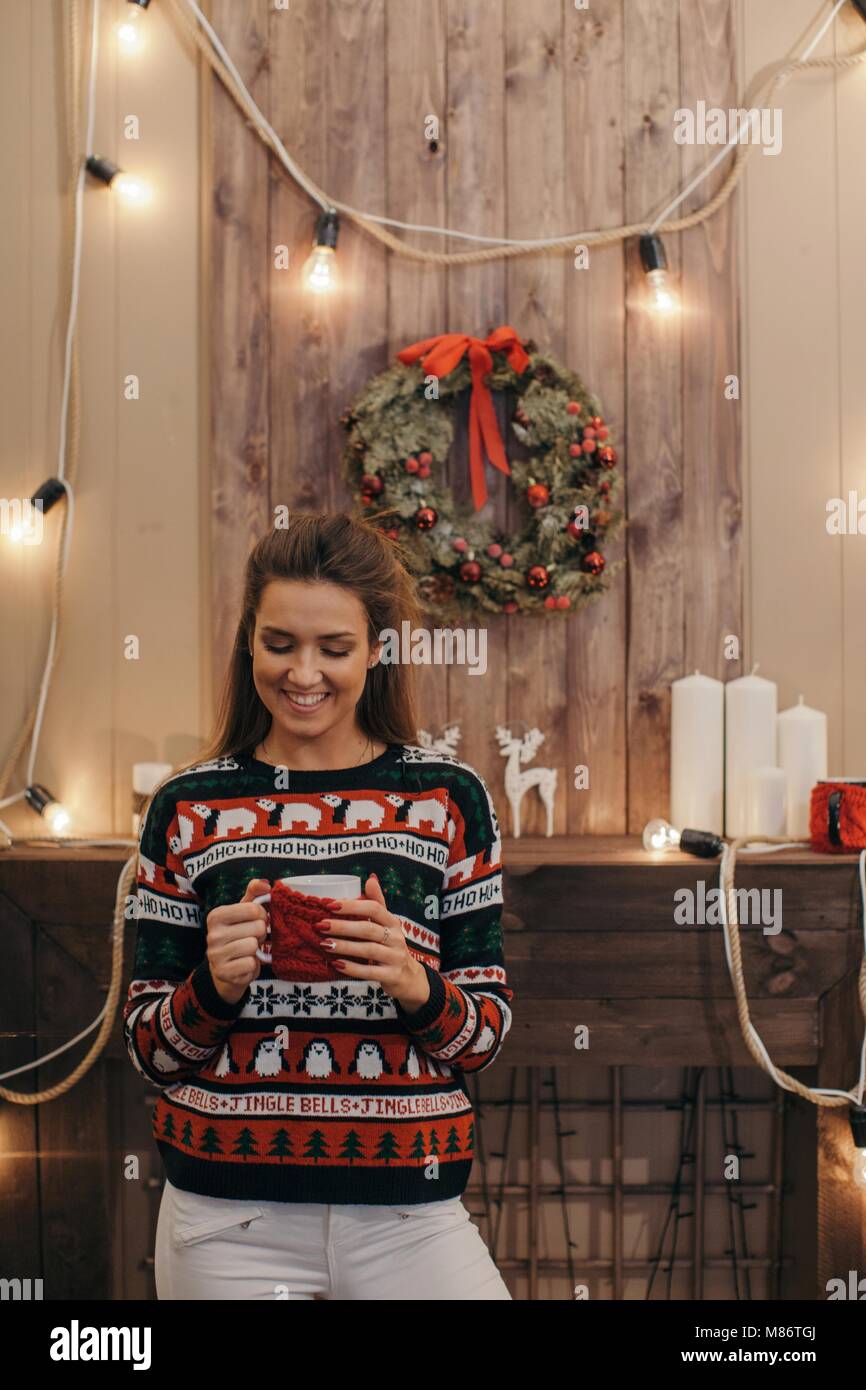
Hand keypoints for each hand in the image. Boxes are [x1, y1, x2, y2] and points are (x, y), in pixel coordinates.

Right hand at [205, 878, 269, 1004]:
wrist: (227, 970)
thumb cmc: (238, 935)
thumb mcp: (244, 913)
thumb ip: (254, 894)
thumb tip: (265, 883)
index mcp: (216, 915)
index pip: (253, 909)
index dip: (262, 915)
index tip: (255, 921)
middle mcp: (212, 934)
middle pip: (257, 928)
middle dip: (260, 934)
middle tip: (251, 938)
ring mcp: (216, 955)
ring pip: (253, 946)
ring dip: (256, 949)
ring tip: (248, 950)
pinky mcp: (223, 973)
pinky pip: (251, 964)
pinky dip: (253, 965)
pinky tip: (244, 963)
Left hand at [317, 874, 430, 1012]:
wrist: (408, 976)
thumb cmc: (390, 945)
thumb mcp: (386, 924)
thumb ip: (377, 903)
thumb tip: (370, 878)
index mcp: (392, 922)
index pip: (374, 908)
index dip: (352, 905)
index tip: (330, 905)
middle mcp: (396, 938)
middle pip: (368, 929)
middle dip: (343, 926)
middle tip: (321, 925)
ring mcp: (395, 957)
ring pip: (368, 950)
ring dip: (345, 946)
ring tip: (325, 944)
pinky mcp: (392, 975)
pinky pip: (370, 971)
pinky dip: (353, 968)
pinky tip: (337, 964)